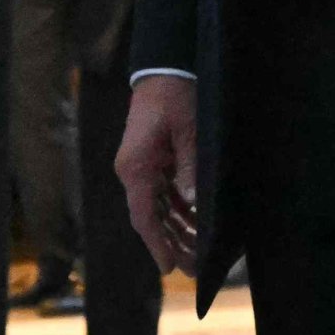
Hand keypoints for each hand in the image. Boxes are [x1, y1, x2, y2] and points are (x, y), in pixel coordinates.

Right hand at [116, 75, 199, 272]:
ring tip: (200, 251)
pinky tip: (197, 222)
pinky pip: (166, 192)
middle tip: (194, 268)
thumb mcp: (187, 131)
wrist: (164, 66)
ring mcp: (143, 166)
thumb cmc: (174, 96)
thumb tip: (193, 203)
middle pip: (152, 218)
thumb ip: (190, 168)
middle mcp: (134, 172)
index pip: (144, 217)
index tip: (169, 267)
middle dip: (173, 243)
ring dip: (178, 228)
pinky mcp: (154, 159)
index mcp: (136, 168)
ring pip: (160, 208)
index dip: (157, 244)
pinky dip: (181, 208)